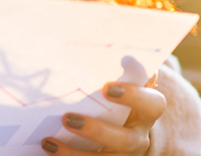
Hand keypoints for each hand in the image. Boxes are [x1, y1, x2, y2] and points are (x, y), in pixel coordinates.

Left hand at [42, 74, 165, 154]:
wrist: (123, 129)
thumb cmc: (120, 98)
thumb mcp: (124, 85)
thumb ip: (125, 71)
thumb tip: (122, 55)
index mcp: (147, 112)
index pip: (153, 104)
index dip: (133, 96)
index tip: (106, 87)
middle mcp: (138, 138)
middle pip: (126, 140)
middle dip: (97, 131)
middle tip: (67, 118)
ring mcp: (123, 155)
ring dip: (75, 153)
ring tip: (50, 141)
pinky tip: (47, 148)